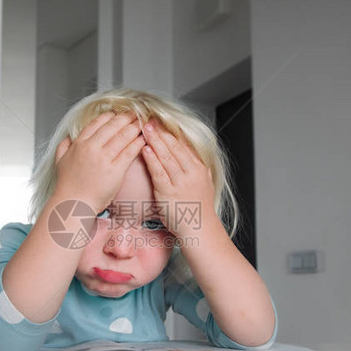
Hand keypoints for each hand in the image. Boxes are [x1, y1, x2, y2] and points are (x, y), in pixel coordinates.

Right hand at [53, 112, 145, 212]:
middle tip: (136, 113)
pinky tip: (144, 139)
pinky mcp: (115, 170)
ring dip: (135, 127)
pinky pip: (129, 152)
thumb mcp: (60, 161)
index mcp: (79, 144)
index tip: (118, 113)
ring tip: (142, 123)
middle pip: (113, 126)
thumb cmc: (68, 186)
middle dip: (126, 117)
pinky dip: (138, 143)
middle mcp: (92, 147)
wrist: (73, 204)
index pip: (97, 123)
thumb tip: (68, 137)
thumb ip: (63, 146)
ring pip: (123, 136)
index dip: (110, 116)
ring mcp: (104, 158)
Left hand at [140, 121, 216, 237]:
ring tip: (144, 128)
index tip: (161, 121)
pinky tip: (145, 149)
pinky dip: (152, 159)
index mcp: (199, 169)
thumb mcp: (205, 185)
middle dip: (161, 132)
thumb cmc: (200, 210)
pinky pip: (159, 172)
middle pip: (174, 147)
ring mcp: (180, 182)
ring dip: (155, 141)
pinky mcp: (169, 192)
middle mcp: (191, 173)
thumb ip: (200, 170)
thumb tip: (194, 157)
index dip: (171, 132)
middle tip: (149, 119)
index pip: (184, 145)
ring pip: (166, 156)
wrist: (201, 230)